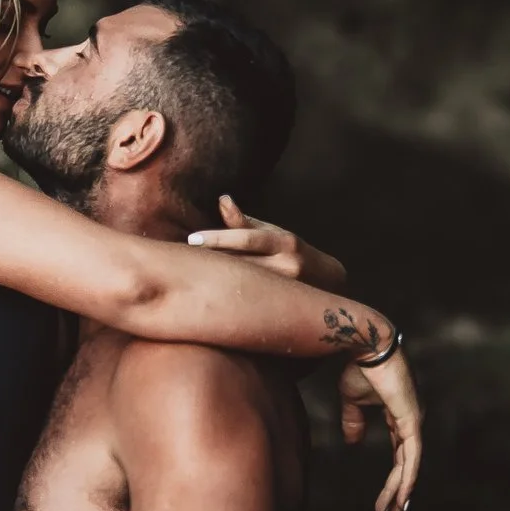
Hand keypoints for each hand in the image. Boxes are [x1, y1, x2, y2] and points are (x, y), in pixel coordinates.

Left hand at [188, 195, 347, 289]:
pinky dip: (227, 301)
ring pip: (243, 287)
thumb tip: (223, 199)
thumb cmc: (295, 254)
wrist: (331, 285)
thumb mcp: (275, 234)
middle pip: (242, 263)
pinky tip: (205, 301)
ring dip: (215, 283)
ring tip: (185, 281)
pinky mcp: (283, 310)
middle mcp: (289, 266)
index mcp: (286, 242)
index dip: (217, 238)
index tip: (191, 240)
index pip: (246, 238)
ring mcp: (287, 291)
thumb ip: (246, 222)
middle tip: (178, 262)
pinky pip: (249, 305)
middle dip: (210, 262)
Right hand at [348, 342, 421, 510]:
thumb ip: (354, 423)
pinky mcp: (412, 420)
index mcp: (399, 416)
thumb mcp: (352, 402)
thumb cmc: (360, 368)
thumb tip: (352, 442)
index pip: (399, 454)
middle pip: (406, 464)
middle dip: (398, 491)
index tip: (386, 498)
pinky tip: (403, 494)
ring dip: (400, 490)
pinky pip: (412, 455)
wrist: (365, 346)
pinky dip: (408, 476)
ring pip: (409, 464)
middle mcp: (410, 421)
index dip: (395, 477)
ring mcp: (414, 421)